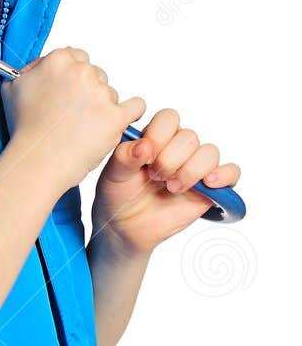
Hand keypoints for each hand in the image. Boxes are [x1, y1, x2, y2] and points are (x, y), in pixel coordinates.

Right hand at [1, 46, 145, 194]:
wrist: (36, 160)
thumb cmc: (24, 129)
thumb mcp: (13, 88)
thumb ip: (31, 70)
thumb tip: (42, 67)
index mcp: (58, 60)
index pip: (77, 57)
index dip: (72, 77)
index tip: (68, 91)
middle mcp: (81, 72)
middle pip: (95, 74)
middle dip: (87, 92)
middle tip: (73, 113)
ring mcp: (100, 94)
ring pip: (110, 93)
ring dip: (101, 107)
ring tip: (82, 128)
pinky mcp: (115, 116)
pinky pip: (136, 107)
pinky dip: (130, 113)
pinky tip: (120, 120)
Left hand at [92, 107, 241, 255]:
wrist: (127, 226)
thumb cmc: (119, 194)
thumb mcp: (114, 175)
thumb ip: (124, 157)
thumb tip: (144, 145)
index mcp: (156, 136)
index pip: (168, 119)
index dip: (160, 135)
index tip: (146, 157)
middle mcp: (178, 147)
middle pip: (189, 137)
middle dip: (171, 159)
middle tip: (156, 177)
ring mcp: (196, 165)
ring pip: (209, 152)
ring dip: (191, 170)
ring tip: (173, 188)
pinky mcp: (211, 186)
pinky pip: (231, 172)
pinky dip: (224, 175)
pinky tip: (208, 183)